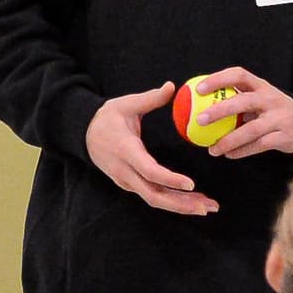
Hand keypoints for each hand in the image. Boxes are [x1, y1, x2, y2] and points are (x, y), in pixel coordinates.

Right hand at [86, 86, 214, 215]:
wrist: (84, 134)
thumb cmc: (107, 117)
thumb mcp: (127, 103)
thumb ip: (150, 98)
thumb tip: (171, 86)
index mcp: (126, 151)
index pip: (149, 171)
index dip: (169, 179)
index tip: (190, 184)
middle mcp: (125, 171)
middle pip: (154, 195)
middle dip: (181, 203)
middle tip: (207, 207)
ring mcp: (126, 181)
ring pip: (155, 199)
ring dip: (181, 206)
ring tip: (207, 207)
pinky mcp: (130, 184)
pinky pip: (152, 196)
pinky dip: (173, 201)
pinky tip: (192, 202)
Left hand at [189, 67, 292, 160]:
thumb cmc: (268, 111)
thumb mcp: (256, 99)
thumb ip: (233, 100)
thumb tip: (196, 106)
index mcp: (261, 86)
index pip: (239, 75)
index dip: (219, 79)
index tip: (199, 89)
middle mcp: (272, 99)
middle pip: (244, 101)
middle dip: (220, 110)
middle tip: (199, 120)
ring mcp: (280, 117)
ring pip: (251, 129)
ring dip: (229, 140)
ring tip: (212, 150)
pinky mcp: (285, 136)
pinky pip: (259, 145)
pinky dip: (242, 151)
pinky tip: (228, 155)